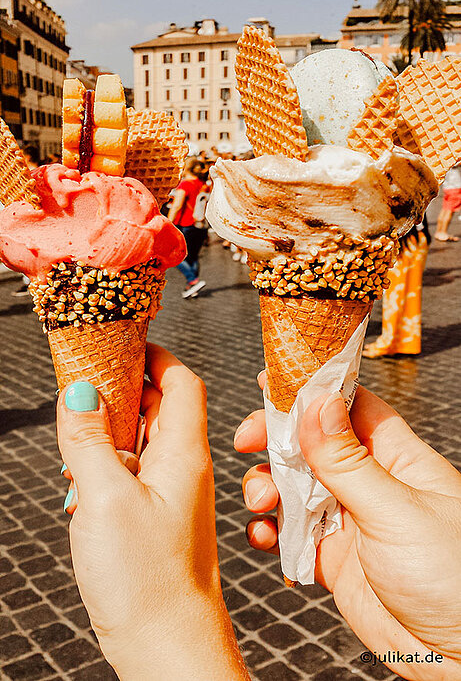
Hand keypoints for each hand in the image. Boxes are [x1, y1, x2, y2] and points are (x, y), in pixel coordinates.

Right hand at [57, 344, 248, 680]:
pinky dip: (108, 469)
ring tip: (77, 445)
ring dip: (109, 435)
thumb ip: (89, 441)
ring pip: (141, 441)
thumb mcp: (106, 498)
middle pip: (158, 407)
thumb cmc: (148, 582)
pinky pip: (134, 475)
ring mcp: (171, 493)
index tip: (120, 344)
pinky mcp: (157, 518)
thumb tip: (80, 392)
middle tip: (84, 391)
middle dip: (121, 393)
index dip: (154, 356)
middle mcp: (184, 467)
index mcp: (184, 452)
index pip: (181, 382)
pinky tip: (84, 487)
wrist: (167, 649)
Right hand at [235, 380, 460, 680]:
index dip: (312, 389)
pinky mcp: (333, 556)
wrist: (457, 660)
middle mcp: (371, 483)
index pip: (351, 405)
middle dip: (276, 437)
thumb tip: (317, 405)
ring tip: (260, 499)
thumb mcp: (395, 511)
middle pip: (313, 442)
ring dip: (268, 485)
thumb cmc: (454, 580)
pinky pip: (291, 532)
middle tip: (248, 437)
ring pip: (295, 485)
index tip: (273, 380)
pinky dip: (272, 530)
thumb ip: (347, 461)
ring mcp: (349, 519)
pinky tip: (267, 536)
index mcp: (397, 458)